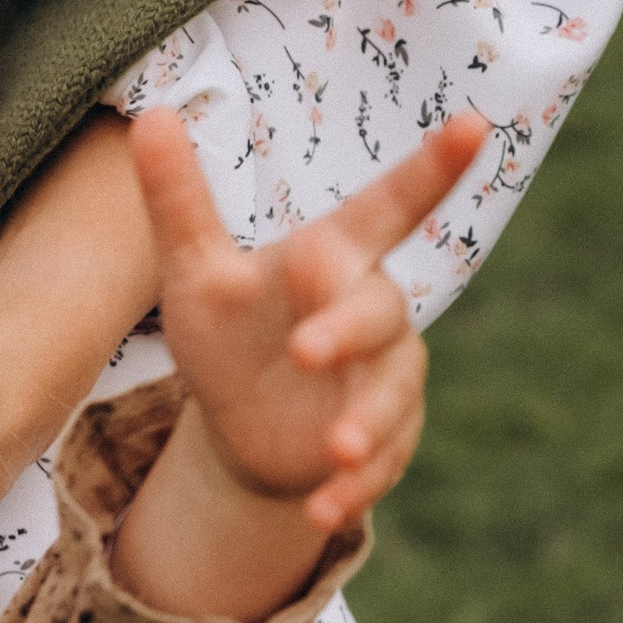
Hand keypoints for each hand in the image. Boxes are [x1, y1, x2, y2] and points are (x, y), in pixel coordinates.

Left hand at [113, 104, 488, 619]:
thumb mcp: (193, 271)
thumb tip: (149, 114)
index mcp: (330, 258)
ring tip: (331, 453)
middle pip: (381, 311)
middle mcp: (368, 311)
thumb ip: (178, 199)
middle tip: (307, 351)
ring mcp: (383, 378)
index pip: (389, 206)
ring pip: (392, 393)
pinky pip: (384, 462)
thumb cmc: (228, 330)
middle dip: (350, 330)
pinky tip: (320, 509)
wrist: (238, 424)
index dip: (431, 167)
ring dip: (366, 424)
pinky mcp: (384, 442)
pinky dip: (356, 486)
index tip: (474, 123)